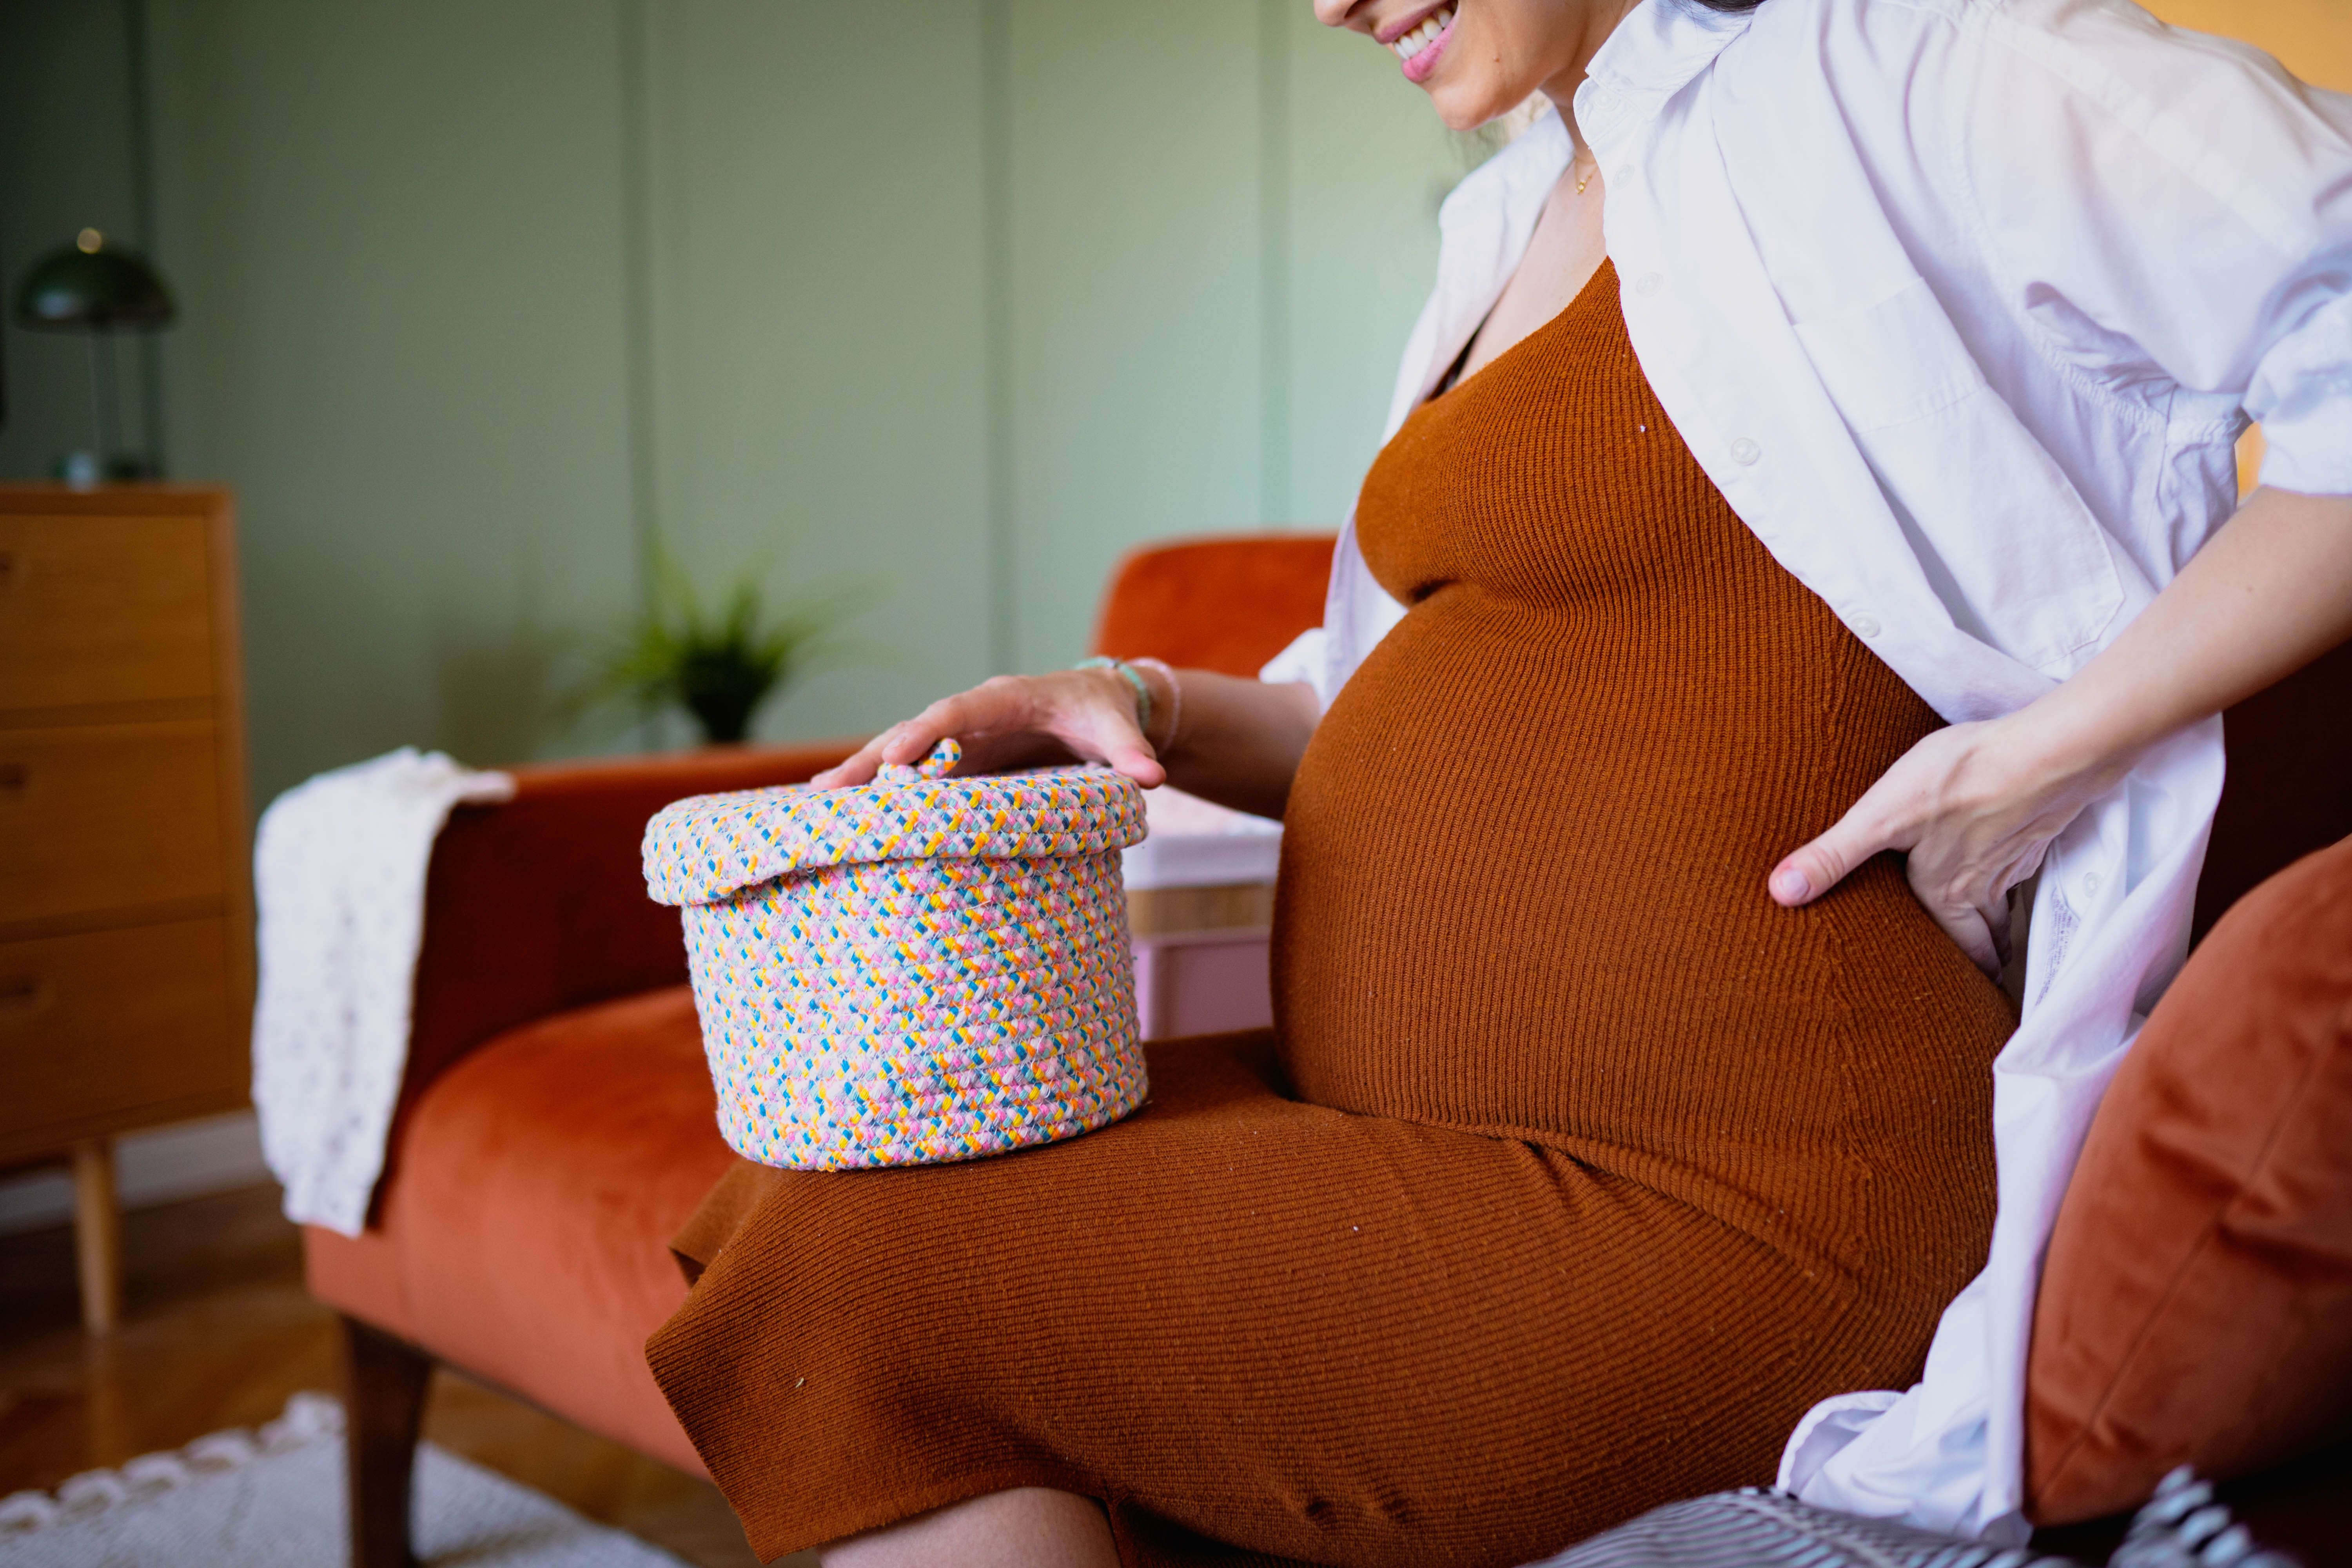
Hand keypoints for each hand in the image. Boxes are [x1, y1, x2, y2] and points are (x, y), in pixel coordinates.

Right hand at [811, 670, 1165, 787]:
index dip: (926, 734)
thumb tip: (1153, 777)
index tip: (896, 758)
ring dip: (862, 776)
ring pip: (901, 753)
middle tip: (828, 789)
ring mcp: (958, 741)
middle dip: (871, 759)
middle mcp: (970, 716)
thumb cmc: (1104, 714)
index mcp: (1004, 699)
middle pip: (912, 733)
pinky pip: (911, 774)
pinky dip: (878, 790)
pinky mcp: (956, 762)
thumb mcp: (1118, 730)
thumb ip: (1131, 752)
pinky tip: (844, 813)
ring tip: (817, 803)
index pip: (956, 714)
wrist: (1098, 706)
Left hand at [1766, 713, 2126, 976]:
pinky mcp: (2036, 828)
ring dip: (2004, 928)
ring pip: (2008, 906)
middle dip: (1985, 960)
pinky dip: (2017, 878)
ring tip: (2002, 946)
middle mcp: (1981, 885)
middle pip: (1986, 936)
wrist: (2042, 754)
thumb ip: (1832, 856)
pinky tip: (2012, 866)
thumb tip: (1781, 892)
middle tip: (1988, 980)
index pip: (1953, 947)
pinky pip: (2024, 866)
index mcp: (1943, 891)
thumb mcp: (1878, 817)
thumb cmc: (1959, 781)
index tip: (1961, 998)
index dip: (1958, 974)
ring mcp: (2014, 859)